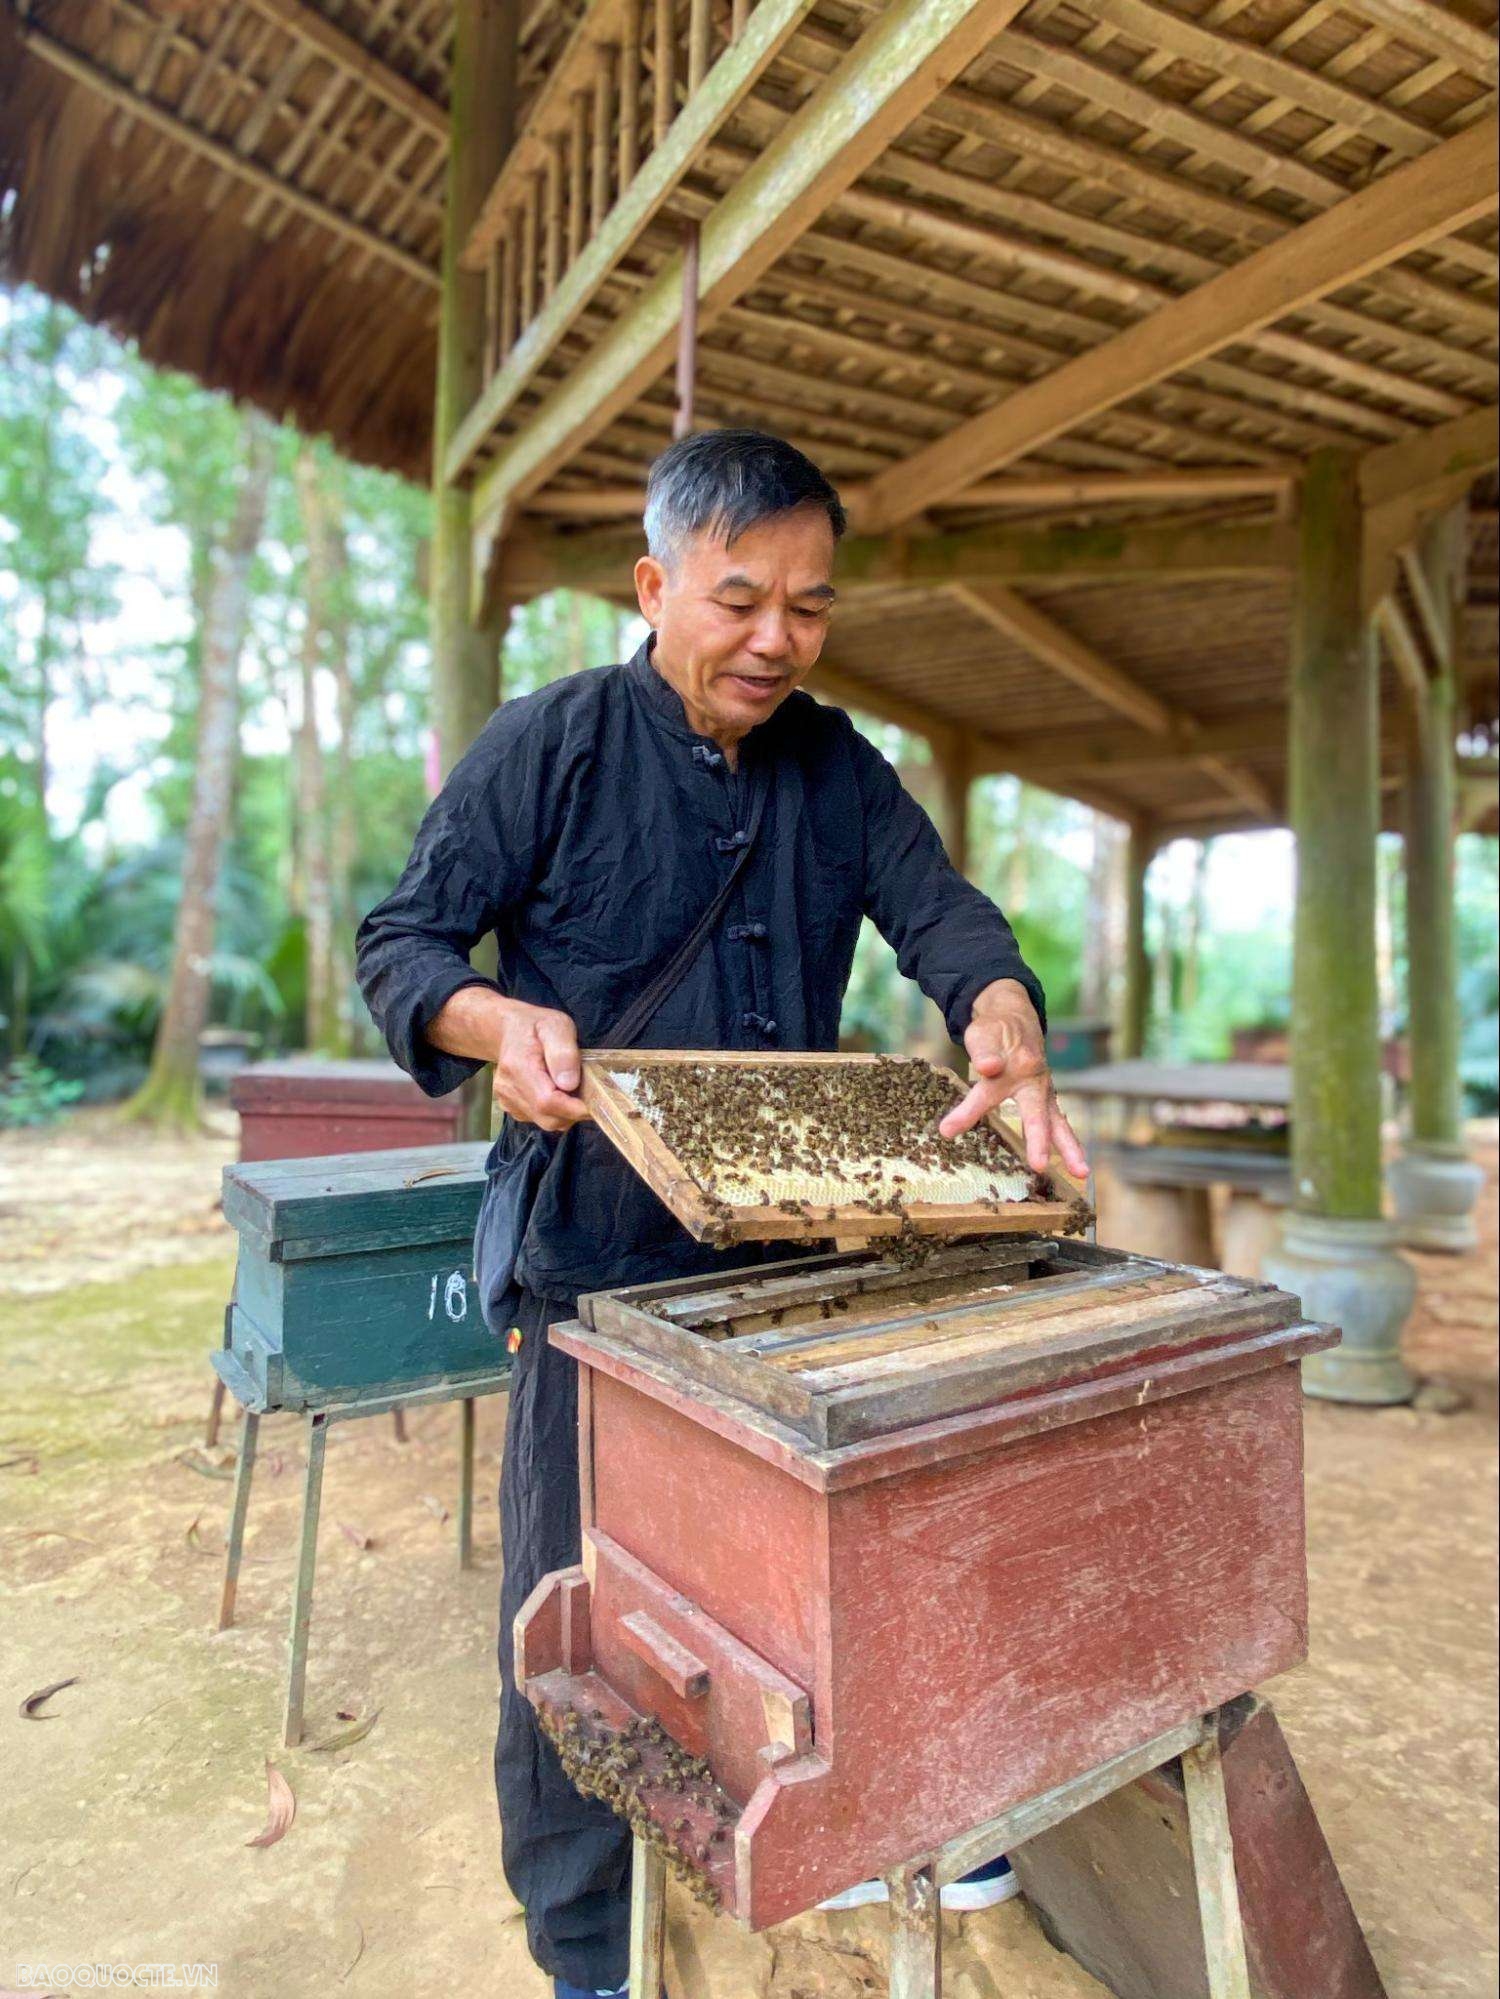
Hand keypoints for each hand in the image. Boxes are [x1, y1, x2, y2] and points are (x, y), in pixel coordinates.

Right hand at [490, 997, 590, 1132]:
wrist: (508, 1030)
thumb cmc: (535, 1026)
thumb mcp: (556, 1026)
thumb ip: (563, 1053)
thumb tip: (569, 1083)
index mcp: (518, 1067)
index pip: (547, 1102)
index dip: (574, 1107)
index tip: (595, 1099)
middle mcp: (508, 1089)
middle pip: (548, 1119)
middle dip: (574, 1112)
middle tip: (588, 1092)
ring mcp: (507, 1101)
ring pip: (546, 1123)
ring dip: (566, 1113)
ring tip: (572, 1089)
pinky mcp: (511, 1107)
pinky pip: (540, 1120)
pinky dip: (555, 1113)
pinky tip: (558, 1092)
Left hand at [938, 979, 1087, 1178]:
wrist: (1016, 1019)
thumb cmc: (996, 1032)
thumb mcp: (983, 1037)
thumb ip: (984, 1054)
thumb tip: (987, 1067)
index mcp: (1016, 1067)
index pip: (987, 1092)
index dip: (968, 1112)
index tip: (948, 1129)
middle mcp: (1035, 1082)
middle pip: (1038, 1115)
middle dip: (1039, 1142)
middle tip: (1038, 1165)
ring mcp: (1045, 1093)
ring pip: (1059, 1123)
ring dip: (1069, 1149)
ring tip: (1082, 1173)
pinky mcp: (1047, 1101)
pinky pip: (1058, 1124)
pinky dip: (1065, 1144)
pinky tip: (1073, 1165)